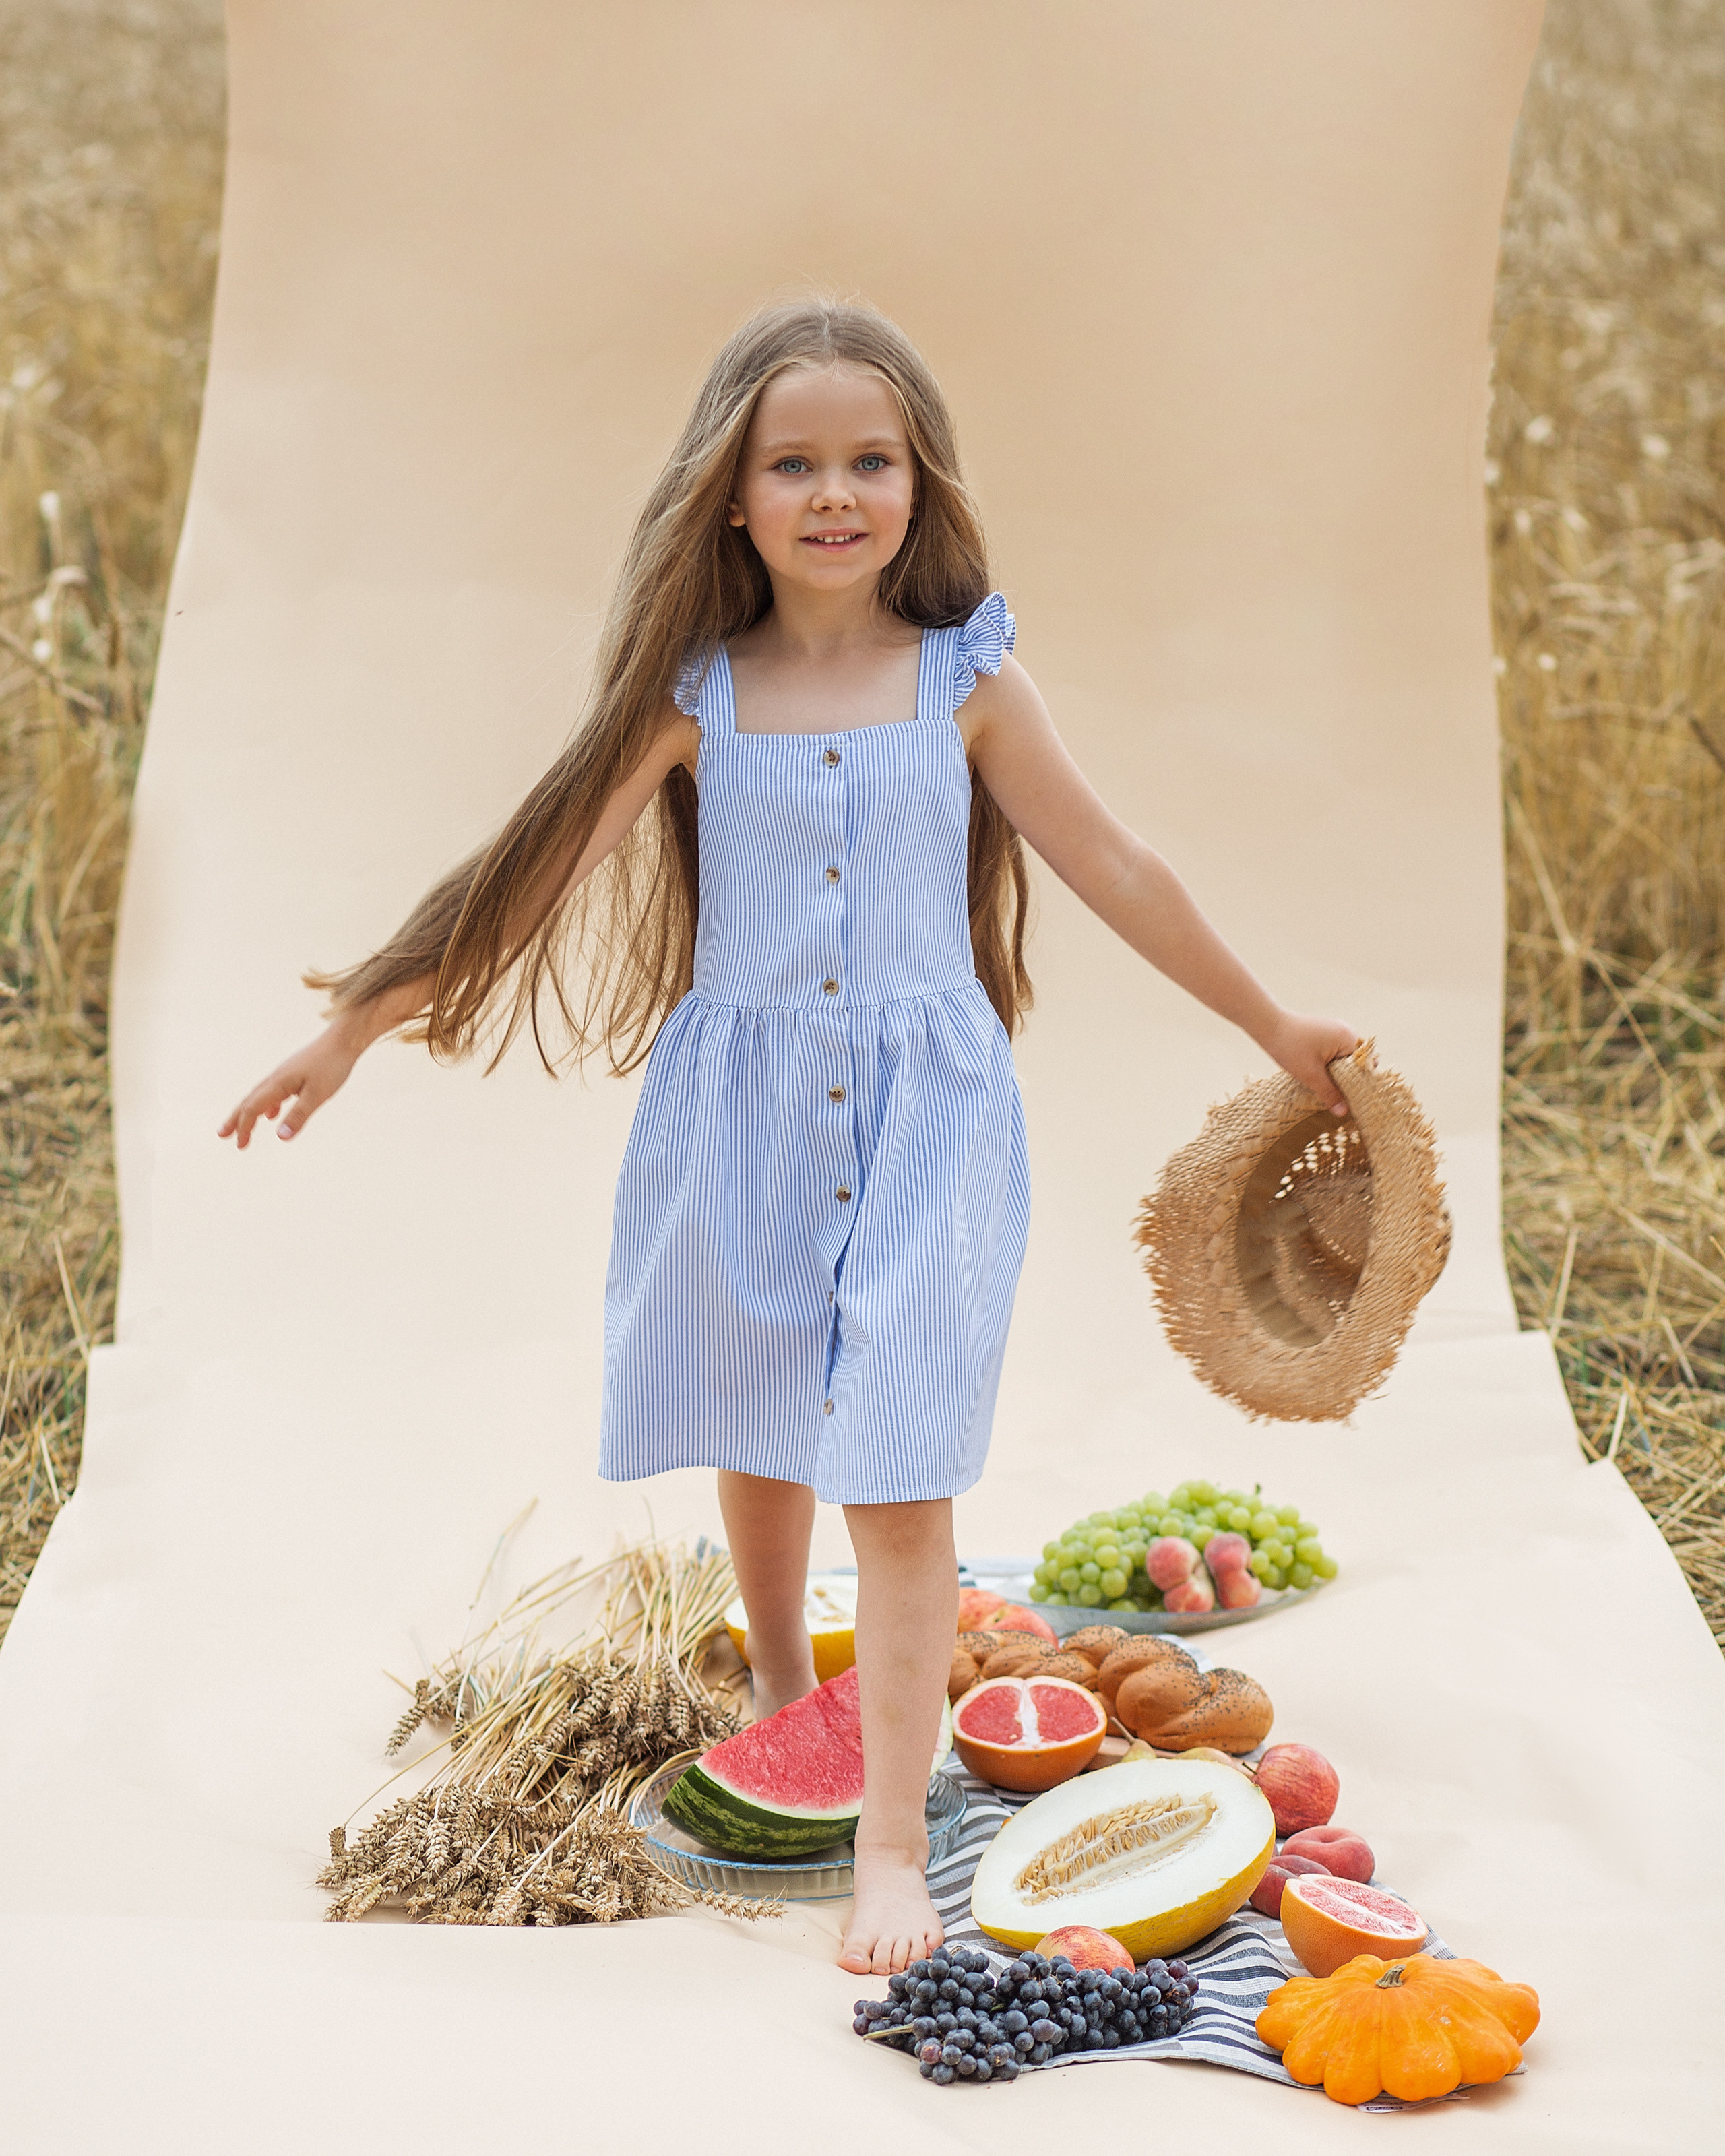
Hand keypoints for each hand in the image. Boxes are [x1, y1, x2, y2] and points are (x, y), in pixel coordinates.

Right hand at [217, 1023, 362, 1147]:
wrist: (344, 1040)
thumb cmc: (332, 1066)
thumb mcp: (317, 1095)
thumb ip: (299, 1116)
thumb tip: (281, 1138)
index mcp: (278, 1083)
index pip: (253, 1108)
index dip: (244, 1127)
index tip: (240, 1145)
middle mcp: (276, 1078)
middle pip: (249, 1101)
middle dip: (235, 1119)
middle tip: (222, 1135)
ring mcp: (284, 1074)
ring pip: (260, 1096)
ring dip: (249, 1112)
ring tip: (242, 1127)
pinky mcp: (294, 1073)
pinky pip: (274, 1092)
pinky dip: (267, 1106)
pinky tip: (272, 1115)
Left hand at [1259, 1010, 1359, 1114]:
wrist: (1268, 1026)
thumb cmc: (1290, 1047)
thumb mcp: (1311, 1075)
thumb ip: (1329, 1093)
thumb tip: (1343, 1113)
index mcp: (1348, 1038)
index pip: (1365, 1064)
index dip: (1361, 1082)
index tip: (1353, 1098)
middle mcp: (1346, 1032)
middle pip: (1356, 1062)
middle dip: (1349, 1079)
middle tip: (1341, 1097)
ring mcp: (1335, 1031)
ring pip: (1344, 1059)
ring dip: (1338, 1074)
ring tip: (1329, 1088)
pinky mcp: (1324, 1034)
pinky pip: (1334, 1053)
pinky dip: (1330, 1066)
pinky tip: (1320, 1076)